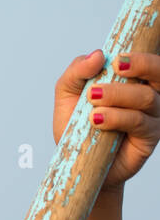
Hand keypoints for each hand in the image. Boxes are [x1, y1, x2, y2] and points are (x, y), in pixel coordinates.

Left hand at [53, 49, 159, 189]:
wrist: (77, 165)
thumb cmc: (76, 127)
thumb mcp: (68, 96)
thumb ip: (77, 72)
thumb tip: (98, 54)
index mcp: (133, 78)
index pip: (146, 59)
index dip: (140, 54)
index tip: (117, 57)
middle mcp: (149, 93)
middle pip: (158, 71)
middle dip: (140, 64)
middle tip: (116, 66)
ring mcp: (152, 116)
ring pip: (147, 97)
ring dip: (119, 95)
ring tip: (93, 101)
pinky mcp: (149, 137)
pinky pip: (139, 122)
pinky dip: (117, 118)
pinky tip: (97, 119)